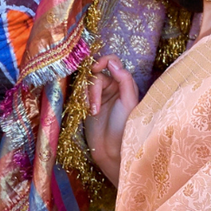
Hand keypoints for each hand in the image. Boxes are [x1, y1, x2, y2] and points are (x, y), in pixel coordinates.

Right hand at [83, 54, 139, 186]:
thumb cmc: (124, 126)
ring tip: (93, 111)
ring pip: (88, 83)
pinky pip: (82, 92)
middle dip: (94, 85)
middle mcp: (112, 86)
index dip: (103, 61)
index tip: (96, 68)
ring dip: (90, 95)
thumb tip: (112, 63)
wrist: (111, 149)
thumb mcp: (128, 100)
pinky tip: (90, 111)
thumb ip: (124, 79)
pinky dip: (84, 99)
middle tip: (94, 99)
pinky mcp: (88, 103)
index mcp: (124, 83)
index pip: (113, 62)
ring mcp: (99, 95)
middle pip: (97, 73)